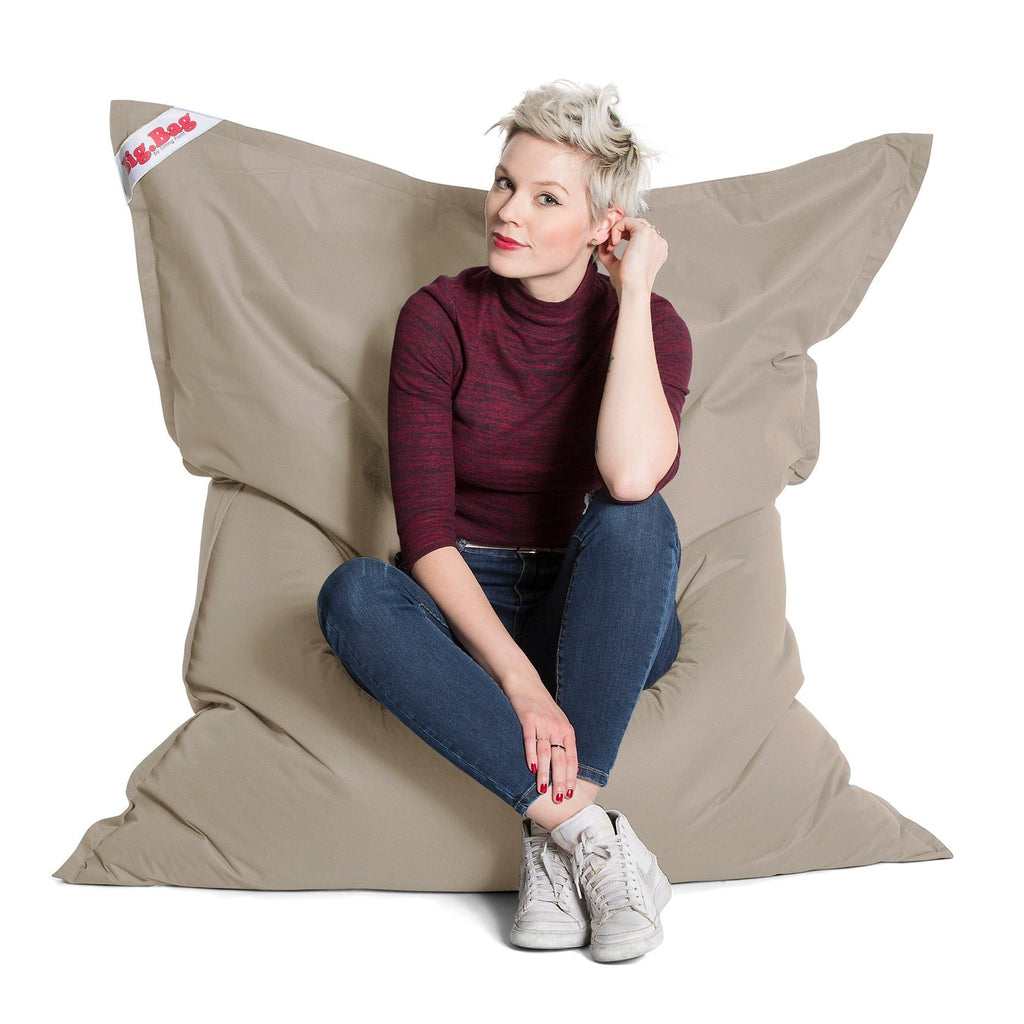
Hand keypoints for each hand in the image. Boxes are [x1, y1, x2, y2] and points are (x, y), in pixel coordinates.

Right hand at [507, 684, 578, 804]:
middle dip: (560, 780)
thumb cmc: (540, 705)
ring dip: (545, 773)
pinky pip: (530, 740)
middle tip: (559, 798)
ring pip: (546, 752)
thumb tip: (562, 767)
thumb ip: (559, 741)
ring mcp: (543, 723)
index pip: (571, 758)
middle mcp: (557, 727)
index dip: (571, 777)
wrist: (525, 682)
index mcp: (566, 730)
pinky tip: (531, 768)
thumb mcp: (555, 722)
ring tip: (543, 790)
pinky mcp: (528, 718)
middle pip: (561, 758)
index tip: (570, 794)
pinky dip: (531, 755)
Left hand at [596, 216, 667, 297]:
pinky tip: (613, 243)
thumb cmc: (627, 284)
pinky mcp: (644, 232)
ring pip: (632, 222)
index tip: (611, 249)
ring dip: (617, 231)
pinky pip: (627, 221)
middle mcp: (658, 242)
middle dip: (620, 232)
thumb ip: (610, 253)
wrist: (632, 290)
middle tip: (609, 247)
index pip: (640, 233)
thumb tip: (603, 242)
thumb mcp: (617, 266)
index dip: (623, 236)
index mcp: (656, 250)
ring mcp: (653, 237)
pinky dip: (616, 229)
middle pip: (637, 225)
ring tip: (611, 246)